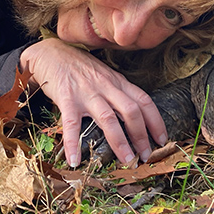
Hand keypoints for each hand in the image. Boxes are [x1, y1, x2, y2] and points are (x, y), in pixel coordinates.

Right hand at [19, 38, 167, 166]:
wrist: (51, 52)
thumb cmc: (80, 67)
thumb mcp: (105, 76)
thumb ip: (118, 92)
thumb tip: (134, 117)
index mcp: (118, 82)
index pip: (144, 100)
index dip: (156, 121)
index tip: (162, 139)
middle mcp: (106, 86)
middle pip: (131, 111)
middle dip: (142, 136)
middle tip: (146, 156)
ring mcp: (87, 92)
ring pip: (108, 118)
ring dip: (119, 142)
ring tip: (126, 160)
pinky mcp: (66, 98)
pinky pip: (71, 124)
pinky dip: (73, 143)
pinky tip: (74, 161)